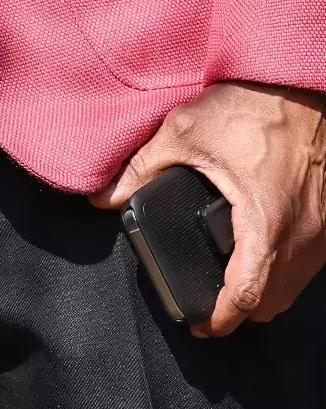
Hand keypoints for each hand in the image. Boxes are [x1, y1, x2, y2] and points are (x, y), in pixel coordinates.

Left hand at [92, 81, 325, 334]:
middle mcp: (300, 237)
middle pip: (272, 300)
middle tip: (207, 304)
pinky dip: (281, 267)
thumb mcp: (185, 132)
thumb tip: (104, 196)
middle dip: (239, 310)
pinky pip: (305, 261)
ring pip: (292, 284)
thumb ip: (142, 167)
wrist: (300, 83)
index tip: (199, 325)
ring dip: (262, 290)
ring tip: (227, 280)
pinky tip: (257, 249)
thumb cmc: (252, 105)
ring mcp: (318, 230)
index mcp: (265, 223)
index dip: (220, 319)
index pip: (246, 295)